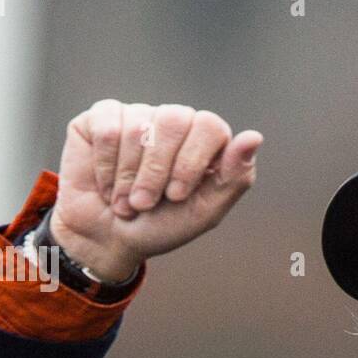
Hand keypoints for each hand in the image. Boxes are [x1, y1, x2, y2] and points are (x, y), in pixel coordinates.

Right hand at [49, 100, 261, 280]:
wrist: (108, 240)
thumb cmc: (161, 227)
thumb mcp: (204, 212)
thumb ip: (234, 178)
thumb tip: (255, 137)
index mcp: (204, 142)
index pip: (209, 126)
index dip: (191, 161)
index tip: (176, 195)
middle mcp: (173, 123)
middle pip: (174, 120)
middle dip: (156, 171)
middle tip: (145, 204)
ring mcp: (137, 116)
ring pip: (137, 128)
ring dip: (128, 177)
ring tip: (125, 202)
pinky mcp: (101, 118)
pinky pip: (106, 128)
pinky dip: (105, 166)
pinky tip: (106, 185)